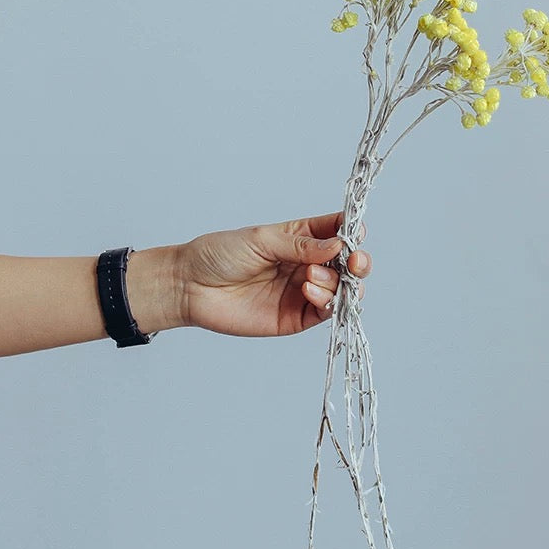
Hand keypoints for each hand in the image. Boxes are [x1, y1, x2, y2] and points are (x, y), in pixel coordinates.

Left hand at [177, 212, 370, 336]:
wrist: (190, 286)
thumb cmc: (219, 254)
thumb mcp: (262, 239)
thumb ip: (300, 245)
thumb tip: (338, 245)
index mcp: (301, 238)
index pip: (338, 232)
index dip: (352, 232)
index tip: (355, 234)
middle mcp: (307, 264)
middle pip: (349, 264)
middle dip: (358, 262)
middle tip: (354, 261)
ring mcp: (304, 291)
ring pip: (342, 289)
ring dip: (337, 282)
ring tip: (310, 277)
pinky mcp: (296, 316)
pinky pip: (325, 311)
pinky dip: (326, 301)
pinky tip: (308, 291)